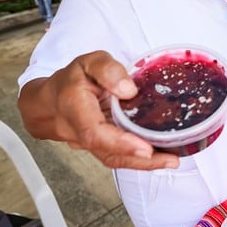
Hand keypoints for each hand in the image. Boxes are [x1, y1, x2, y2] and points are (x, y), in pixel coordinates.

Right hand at [18, 51, 179, 170]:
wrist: (53, 100)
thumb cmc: (73, 79)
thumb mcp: (89, 62)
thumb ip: (107, 70)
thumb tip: (129, 90)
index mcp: (75, 107)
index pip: (95, 132)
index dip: (120, 143)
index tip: (145, 148)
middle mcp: (81, 132)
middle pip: (109, 153)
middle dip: (140, 160)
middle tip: (170, 159)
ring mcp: (91, 144)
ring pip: (115, 159)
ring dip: (145, 164)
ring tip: (173, 159)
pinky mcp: (102, 147)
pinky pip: (119, 157)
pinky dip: (142, 160)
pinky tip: (164, 155)